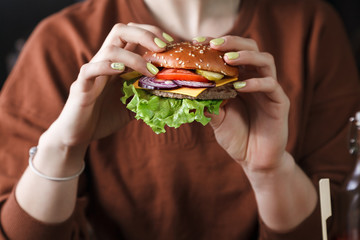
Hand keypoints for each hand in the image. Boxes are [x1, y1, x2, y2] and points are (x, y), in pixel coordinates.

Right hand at [44, 23, 172, 149]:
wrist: (78, 134)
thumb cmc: (104, 117)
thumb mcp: (132, 106)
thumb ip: (147, 97)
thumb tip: (172, 96)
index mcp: (118, 64)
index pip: (132, 36)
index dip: (151, 33)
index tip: (169, 43)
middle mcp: (105, 63)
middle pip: (121, 31)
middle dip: (144, 34)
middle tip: (163, 46)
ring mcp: (92, 73)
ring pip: (109, 50)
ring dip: (133, 57)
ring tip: (150, 71)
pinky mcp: (81, 87)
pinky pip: (90, 70)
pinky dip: (105, 67)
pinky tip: (120, 71)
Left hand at [206, 36, 289, 172]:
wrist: (254, 159)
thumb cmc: (236, 136)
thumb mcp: (216, 118)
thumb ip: (207, 102)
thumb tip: (188, 90)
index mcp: (240, 79)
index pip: (231, 53)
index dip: (217, 45)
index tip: (198, 41)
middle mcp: (255, 79)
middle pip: (251, 48)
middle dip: (233, 42)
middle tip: (214, 44)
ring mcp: (269, 90)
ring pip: (265, 61)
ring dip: (246, 56)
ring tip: (228, 58)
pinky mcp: (279, 103)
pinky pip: (271, 86)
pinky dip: (256, 83)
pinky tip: (240, 87)